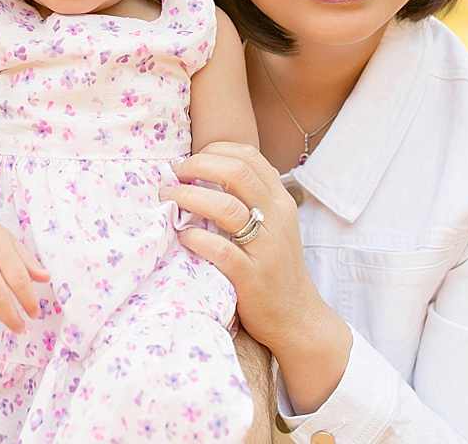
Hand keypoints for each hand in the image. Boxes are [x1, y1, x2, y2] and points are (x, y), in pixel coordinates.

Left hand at [162, 141, 351, 411]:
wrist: (298, 318)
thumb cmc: (275, 267)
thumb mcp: (273, 225)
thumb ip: (250, 199)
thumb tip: (204, 172)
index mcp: (281, 201)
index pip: (250, 157)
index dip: (216, 150)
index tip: (192, 158)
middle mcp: (277, 218)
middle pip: (237, 173)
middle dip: (199, 166)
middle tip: (174, 173)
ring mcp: (266, 248)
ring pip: (226, 207)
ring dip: (190, 197)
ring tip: (169, 197)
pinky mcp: (253, 277)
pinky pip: (221, 250)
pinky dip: (197, 239)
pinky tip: (182, 236)